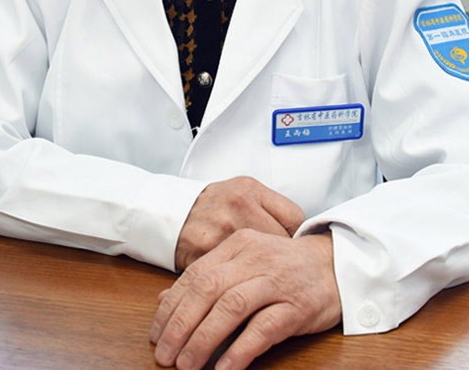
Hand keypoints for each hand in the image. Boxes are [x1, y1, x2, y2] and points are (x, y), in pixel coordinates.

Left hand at [151, 229, 341, 369]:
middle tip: (164, 356)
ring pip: (231, 307)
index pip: (195, 275)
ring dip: (203, 340)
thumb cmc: (284, 267)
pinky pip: (263, 328)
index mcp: (238, 244)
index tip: (155, 333)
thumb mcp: (244, 262)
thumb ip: (208, 276)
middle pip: (207, 290)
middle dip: (180, 325)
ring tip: (187, 366)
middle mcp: (255, 258)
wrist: (335, 264)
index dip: (171, 306)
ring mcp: (277, 280)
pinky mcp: (297, 305)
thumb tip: (164, 300)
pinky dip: (239, 350)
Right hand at [175, 176, 304, 270]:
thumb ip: (271, 206)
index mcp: (250, 190)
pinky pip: (236, 274)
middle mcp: (237, 206)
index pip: (294, 219)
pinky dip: (240, 280)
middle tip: (275, 263)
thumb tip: (299, 233)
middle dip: (280, 256)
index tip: (288, 245)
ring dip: (261, 270)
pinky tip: (238, 277)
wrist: (169, 212)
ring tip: (257, 272)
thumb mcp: (243, 190)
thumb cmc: (213, 204)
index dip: (294, 236)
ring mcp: (221, 230)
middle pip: (280, 243)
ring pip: (260, 262)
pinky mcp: (205, 254)